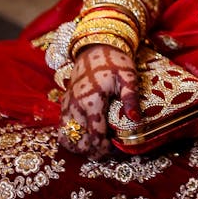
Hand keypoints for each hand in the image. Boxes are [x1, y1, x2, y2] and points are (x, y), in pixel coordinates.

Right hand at [58, 45, 139, 159]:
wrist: (95, 47)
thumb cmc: (114, 61)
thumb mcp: (127, 76)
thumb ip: (130, 98)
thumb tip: (135, 120)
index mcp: (91, 101)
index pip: (94, 135)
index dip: (103, 148)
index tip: (114, 150)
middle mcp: (75, 106)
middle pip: (78, 141)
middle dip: (92, 151)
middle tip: (106, 151)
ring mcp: (67, 106)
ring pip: (66, 137)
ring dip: (79, 146)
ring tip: (94, 146)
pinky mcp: (64, 104)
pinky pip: (62, 128)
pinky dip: (71, 137)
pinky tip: (84, 136)